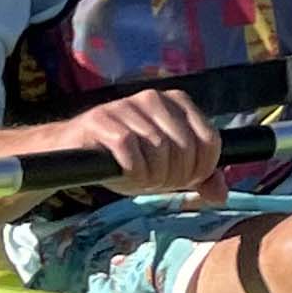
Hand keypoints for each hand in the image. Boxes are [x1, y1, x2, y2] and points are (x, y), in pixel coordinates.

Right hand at [47, 89, 226, 203]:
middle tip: (156, 183)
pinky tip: (124, 174)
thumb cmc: (124, 160)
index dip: (200, 170)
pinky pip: (129, 149)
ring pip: (159, 149)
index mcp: (178, 102)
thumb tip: (221, 195)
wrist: (70, 153)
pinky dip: (131, 171)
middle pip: (185, 148)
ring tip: (139, 178)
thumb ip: (196, 178)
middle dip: (174, 176)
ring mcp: (127, 105)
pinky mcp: (101, 118)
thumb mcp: (165, 169)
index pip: (210, 140)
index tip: (183, 181)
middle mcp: (155, 98)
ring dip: (151, 176)